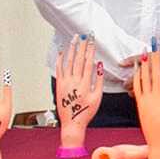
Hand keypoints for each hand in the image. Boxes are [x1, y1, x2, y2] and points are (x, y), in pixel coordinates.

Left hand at [54, 36, 103, 152]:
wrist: (72, 122)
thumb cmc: (86, 111)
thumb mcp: (98, 97)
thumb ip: (99, 80)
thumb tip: (100, 66)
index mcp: (85, 83)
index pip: (88, 61)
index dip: (90, 49)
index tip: (92, 40)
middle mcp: (74, 80)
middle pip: (78, 59)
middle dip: (82, 46)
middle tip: (84, 35)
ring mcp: (65, 82)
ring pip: (68, 62)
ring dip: (71, 49)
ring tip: (74, 39)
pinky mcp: (59, 85)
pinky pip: (59, 69)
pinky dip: (60, 60)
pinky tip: (61, 52)